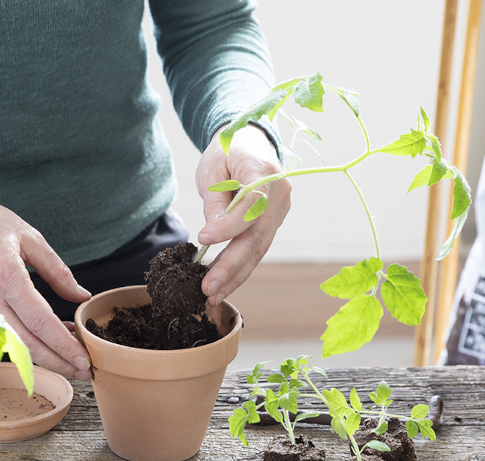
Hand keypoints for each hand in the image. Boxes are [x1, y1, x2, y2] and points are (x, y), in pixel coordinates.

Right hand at [0, 187, 92, 380]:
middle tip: (85, 371)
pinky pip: (4, 335)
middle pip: (27, 344)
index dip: (64, 344)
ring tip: (72, 358)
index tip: (85, 359)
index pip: (40, 321)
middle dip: (58, 362)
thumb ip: (57, 271)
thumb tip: (81, 296)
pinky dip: (28, 344)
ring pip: (14, 345)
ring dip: (45, 356)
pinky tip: (49, 340)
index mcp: (6, 275)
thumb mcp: (29, 237)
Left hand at [195, 124, 290, 305]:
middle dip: (231, 266)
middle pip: (257, 236)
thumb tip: (211, 238)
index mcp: (265, 171)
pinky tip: (223, 285)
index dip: (228, 226)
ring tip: (213, 295)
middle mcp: (280, 194)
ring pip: (259, 249)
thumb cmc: (227, 151)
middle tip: (208, 288)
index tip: (203, 239)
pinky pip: (257, 248)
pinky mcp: (274, 223)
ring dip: (235, 275)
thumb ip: (214, 201)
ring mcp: (281, 210)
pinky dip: (240, 268)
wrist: (250, 142)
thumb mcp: (212, 169)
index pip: (251, 205)